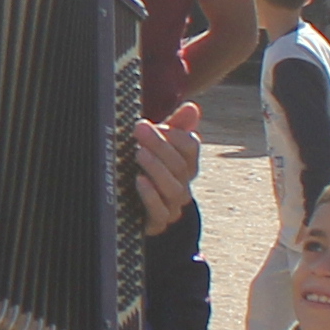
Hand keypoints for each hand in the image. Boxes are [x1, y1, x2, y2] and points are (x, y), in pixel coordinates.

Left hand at [128, 112, 200, 232]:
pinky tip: (139, 181)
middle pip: (180, 165)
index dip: (176, 135)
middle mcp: (183, 185)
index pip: (191, 148)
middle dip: (160, 146)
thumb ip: (174, 128)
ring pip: (173, 188)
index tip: (156, 124)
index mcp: (185, 165)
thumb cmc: (149, 173)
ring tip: (139, 153)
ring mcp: (172, 206)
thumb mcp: (158, 149)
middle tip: (140, 130)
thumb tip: (193, 107)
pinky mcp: (158, 222)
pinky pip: (159, 211)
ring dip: (157, 168)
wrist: (137, 214)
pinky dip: (150, 195)